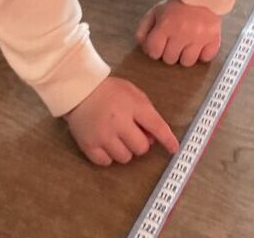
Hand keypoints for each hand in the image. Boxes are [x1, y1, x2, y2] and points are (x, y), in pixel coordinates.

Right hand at [65, 77, 179, 166]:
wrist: (79, 91)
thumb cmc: (109, 91)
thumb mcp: (133, 93)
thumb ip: (146, 112)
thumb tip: (153, 138)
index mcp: (133, 106)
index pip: (157, 126)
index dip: (168, 140)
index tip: (173, 149)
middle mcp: (119, 122)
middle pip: (141, 148)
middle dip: (140, 143)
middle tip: (132, 134)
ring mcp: (103, 135)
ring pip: (125, 158)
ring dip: (125, 151)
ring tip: (117, 137)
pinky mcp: (89, 145)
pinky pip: (106, 162)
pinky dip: (109, 156)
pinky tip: (106, 143)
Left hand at [135, 0, 221, 66]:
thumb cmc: (178, 4)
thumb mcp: (156, 11)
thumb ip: (144, 29)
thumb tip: (144, 47)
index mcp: (165, 25)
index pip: (154, 52)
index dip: (154, 50)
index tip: (159, 45)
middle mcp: (182, 33)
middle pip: (170, 60)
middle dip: (169, 52)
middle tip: (174, 42)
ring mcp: (199, 38)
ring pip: (187, 62)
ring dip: (185, 56)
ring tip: (187, 45)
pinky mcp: (213, 39)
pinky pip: (206, 58)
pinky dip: (202, 55)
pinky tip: (199, 45)